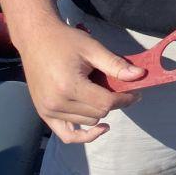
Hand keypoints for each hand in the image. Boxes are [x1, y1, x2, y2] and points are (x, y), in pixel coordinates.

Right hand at [18, 20, 144, 142]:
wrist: (36, 38)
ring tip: (100, 93)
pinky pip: (67, 135)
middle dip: (114, 103)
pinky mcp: (44, 114)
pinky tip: (99, 127)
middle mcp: (57, 103)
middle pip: (98, 113)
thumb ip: (115, 65)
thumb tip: (139, 76)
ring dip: (99, 111)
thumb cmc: (64, 40)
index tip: (136, 92)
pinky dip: (83, 135)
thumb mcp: (92, 48)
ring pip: (87, 122)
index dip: (125, 99)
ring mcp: (48, 111)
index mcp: (69, 86)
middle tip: (120, 89)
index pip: (106, 103)